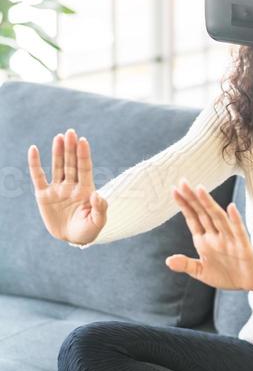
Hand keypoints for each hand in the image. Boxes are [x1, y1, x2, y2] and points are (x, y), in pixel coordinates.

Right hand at [27, 128, 107, 245]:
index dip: (83, 155)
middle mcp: (71, 186)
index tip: (83, 141)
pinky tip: (33, 149)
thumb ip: (100, 209)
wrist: (71, 238)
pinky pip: (38, 176)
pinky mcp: (43, 195)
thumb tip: (97, 195)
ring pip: (57, 167)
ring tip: (59, 137)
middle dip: (71, 148)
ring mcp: (57, 189)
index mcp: (86, 190)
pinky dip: (35, 164)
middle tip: (70, 132)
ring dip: (58, 152)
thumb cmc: (88, 230)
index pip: (85, 168)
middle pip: (71, 164)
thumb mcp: (97, 222)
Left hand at [165, 178, 252, 291]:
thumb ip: (186, 264)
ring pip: (218, 218)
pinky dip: (235, 219)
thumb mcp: (201, 271)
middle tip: (183, 181)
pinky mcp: (243, 245)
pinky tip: (231, 208)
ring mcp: (230, 238)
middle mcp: (216, 235)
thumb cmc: (226, 274)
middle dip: (193, 198)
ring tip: (200, 190)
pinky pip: (238, 231)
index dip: (184, 205)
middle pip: (203, 213)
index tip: (174, 190)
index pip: (193, 218)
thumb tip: (168, 261)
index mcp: (205, 240)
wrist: (249, 282)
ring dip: (209, 204)